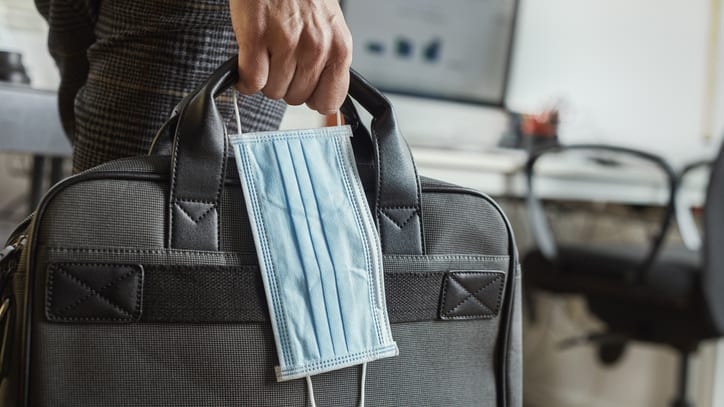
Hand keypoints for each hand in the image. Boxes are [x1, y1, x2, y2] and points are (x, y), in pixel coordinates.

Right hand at [230, 0, 352, 114]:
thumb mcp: (329, 28)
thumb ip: (329, 62)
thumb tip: (323, 99)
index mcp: (339, 48)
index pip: (329, 101)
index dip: (312, 98)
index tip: (304, 90)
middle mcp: (316, 48)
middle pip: (296, 98)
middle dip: (285, 84)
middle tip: (281, 61)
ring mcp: (287, 43)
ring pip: (272, 90)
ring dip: (265, 78)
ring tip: (266, 54)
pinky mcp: (257, 37)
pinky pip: (251, 80)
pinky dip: (244, 78)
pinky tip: (247, 62)